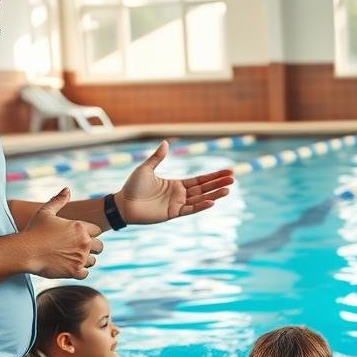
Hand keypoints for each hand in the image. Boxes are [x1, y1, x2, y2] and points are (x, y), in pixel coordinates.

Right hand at [21, 189, 103, 277]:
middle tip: (77, 249)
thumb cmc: (34, 231)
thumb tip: (67, 189)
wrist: (25, 252)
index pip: (97, 231)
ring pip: (93, 261)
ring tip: (71, 258)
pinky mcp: (75, 271)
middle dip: (91, 248)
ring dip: (85, 260)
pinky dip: (79, 272)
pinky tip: (69, 267)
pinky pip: (85, 273)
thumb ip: (58, 200)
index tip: (78, 237)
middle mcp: (84, 242)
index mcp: (80, 227)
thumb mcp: (45, 212)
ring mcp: (80, 257)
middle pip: (100, 247)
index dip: (89, 234)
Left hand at [115, 142, 233, 225]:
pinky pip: (190, 209)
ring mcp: (177, 204)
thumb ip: (158, 158)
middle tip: (233, 179)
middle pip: (204, 188)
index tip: (227, 171)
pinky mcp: (173, 214)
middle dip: (218, 183)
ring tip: (228, 190)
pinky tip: (212, 201)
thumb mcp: (146, 169)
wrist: (123, 203)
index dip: (213, 176)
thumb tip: (166, 143)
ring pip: (200, 198)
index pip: (200, 180)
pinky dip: (201, 205)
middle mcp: (180, 194)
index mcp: (176, 184)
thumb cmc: (132, 186)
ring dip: (214, 194)